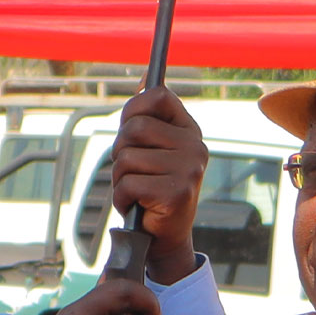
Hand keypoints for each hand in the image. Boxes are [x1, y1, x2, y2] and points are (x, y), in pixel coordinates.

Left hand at [110, 86, 205, 282]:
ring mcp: (189, 170)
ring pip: (127, 158)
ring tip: (136, 192)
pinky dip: (122, 198)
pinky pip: (128, 183)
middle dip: (120, 151)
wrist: (164, 238)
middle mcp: (195, 147)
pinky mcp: (177, 194)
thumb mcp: (151, 148)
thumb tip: (145, 77)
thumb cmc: (151, 190)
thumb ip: (147, 115)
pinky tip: (136, 206)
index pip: (158, 95)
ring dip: (120, 179)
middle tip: (131, 171)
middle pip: (135, 127)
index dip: (134, 109)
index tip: (130, 132)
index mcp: (189, 131)